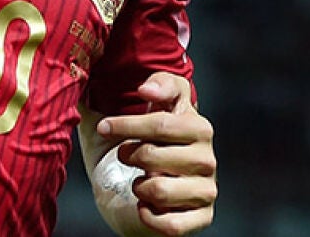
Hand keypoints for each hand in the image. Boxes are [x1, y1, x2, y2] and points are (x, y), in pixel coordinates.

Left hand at [96, 72, 216, 233]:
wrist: (142, 190)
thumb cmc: (143, 145)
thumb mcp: (145, 109)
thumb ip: (154, 86)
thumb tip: (147, 89)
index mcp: (196, 125)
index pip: (160, 123)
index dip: (127, 125)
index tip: (103, 127)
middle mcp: (206, 157)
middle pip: (152, 156)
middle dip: (128, 156)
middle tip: (123, 156)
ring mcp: (206, 188)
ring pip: (159, 190)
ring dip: (139, 188)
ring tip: (139, 182)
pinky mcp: (202, 218)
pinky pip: (171, 224)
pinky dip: (149, 217)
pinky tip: (144, 207)